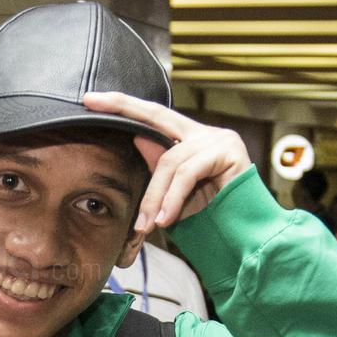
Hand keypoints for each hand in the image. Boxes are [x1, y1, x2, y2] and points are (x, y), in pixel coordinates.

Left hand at [83, 92, 250, 233]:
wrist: (246, 236)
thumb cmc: (212, 218)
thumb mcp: (173, 197)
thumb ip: (158, 171)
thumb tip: (136, 138)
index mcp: (191, 139)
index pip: (152, 116)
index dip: (122, 105)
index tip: (90, 99)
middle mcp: (205, 132)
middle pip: (156, 116)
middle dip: (121, 107)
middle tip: (90, 106)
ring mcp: (219, 139)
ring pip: (170, 162)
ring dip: (155, 197)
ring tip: (146, 225)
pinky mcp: (229, 152)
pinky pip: (188, 174)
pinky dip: (172, 198)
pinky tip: (165, 219)